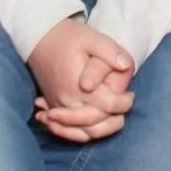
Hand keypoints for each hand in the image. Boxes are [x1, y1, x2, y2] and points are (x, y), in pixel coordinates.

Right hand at [27, 18, 134, 142]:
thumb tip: (126, 65)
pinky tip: (93, 127)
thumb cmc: (68, 37)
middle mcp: (66, 101)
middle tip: (125, 104)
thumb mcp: (92, 37)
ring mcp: (57, 106)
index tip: (131, 94)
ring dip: (100, 130)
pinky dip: (80, 133)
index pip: (107, 106)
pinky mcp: (52, 106)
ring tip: (115, 118)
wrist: (39, 38)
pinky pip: (66, 130)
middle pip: (94, 125)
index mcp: (77, 85)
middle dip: (114, 120)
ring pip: (81, 132)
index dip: (124, 103)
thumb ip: (110, 51)